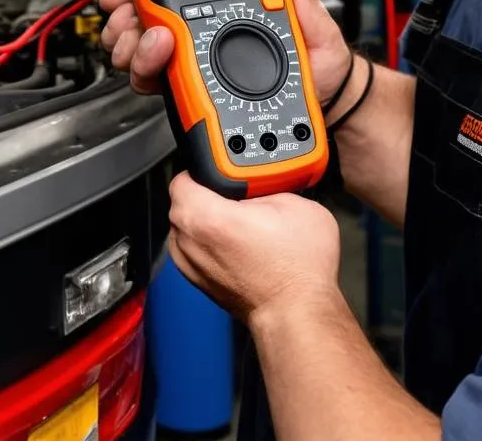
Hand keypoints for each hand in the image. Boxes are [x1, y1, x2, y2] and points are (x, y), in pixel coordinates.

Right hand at [98, 0, 352, 100]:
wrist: (326, 108)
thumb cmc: (320, 67)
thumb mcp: (319, 33)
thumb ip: (306, 7)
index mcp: (231, 13)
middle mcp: (207, 35)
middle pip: (148, 20)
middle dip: (128, 19)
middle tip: (133, 24)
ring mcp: (198, 64)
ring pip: (144, 52)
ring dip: (134, 47)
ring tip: (151, 48)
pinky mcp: (195, 93)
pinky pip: (157, 83)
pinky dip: (144, 75)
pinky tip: (154, 73)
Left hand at [167, 170, 341, 323]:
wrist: (299, 312)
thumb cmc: (296, 269)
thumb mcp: (293, 202)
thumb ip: (265, 183)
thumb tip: (258, 181)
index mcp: (205, 217)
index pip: (183, 176)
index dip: (204, 168)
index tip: (223, 171)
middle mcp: (188, 242)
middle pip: (183, 201)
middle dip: (208, 193)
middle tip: (239, 195)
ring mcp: (190, 265)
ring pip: (187, 227)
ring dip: (208, 220)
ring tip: (242, 220)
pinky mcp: (199, 281)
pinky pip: (195, 249)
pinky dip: (211, 243)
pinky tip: (239, 242)